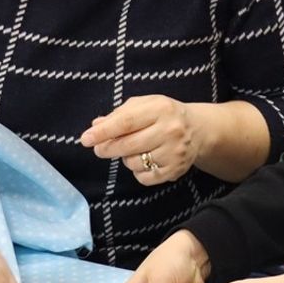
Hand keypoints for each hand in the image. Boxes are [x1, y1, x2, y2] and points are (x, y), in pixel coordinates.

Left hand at [81, 95, 202, 185]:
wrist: (198, 129)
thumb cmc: (164, 115)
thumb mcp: (144, 105)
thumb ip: (119, 114)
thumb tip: (95, 126)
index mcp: (161, 109)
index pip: (126, 122)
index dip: (103, 132)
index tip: (85, 139)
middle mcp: (170, 130)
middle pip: (128, 145)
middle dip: (107, 148)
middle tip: (98, 149)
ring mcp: (174, 152)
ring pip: (134, 163)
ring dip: (126, 159)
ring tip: (134, 150)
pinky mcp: (176, 170)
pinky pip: (144, 178)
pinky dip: (138, 171)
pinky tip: (145, 160)